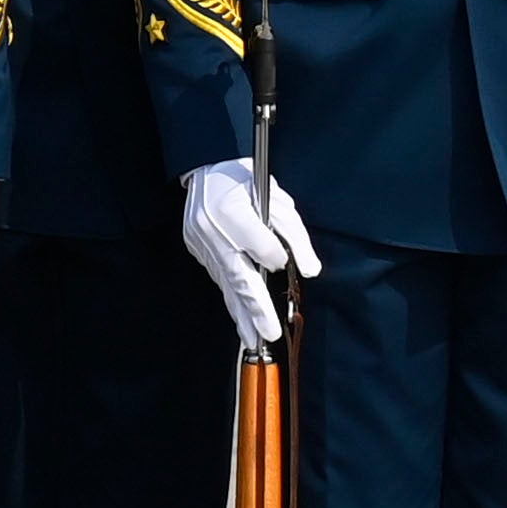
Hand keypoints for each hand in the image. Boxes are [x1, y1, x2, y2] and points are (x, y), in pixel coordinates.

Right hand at [177, 157, 318, 353]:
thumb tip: (309, 270)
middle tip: (269, 333)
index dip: (275, 257)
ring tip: (253, 338)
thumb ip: (293, 232)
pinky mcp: (197, 250)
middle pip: (238, 274)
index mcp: (232, 210)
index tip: (285, 264)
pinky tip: (241, 316)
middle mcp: (212, 230)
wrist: (203, 168)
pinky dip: (232, 297)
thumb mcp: (274, 195)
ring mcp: (201, 243)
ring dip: (241, 312)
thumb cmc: (244, 180)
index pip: (259, 245)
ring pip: (226, 282)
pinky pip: (219, 277)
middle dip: (256, 307)